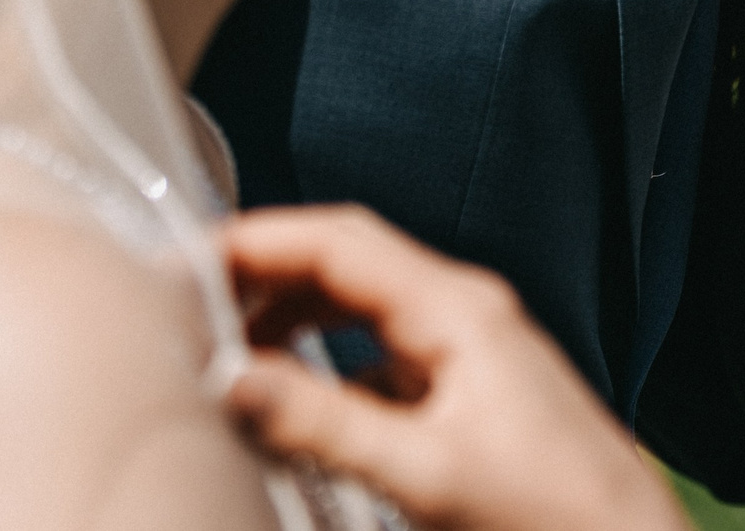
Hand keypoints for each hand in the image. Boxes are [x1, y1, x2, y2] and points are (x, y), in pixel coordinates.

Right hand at [223, 206, 687, 530]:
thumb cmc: (555, 512)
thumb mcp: (426, 475)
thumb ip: (326, 428)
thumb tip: (238, 385)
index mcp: (458, 309)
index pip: (339, 242)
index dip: (257, 241)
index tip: (189, 257)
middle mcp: (466, 312)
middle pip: (347, 261)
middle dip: (267, 271)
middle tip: (192, 299)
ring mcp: (470, 348)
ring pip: (364, 304)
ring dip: (295, 315)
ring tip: (230, 347)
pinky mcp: (470, 389)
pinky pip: (384, 351)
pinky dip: (328, 361)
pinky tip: (301, 402)